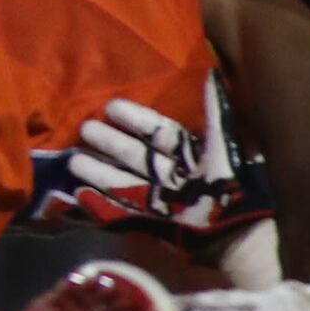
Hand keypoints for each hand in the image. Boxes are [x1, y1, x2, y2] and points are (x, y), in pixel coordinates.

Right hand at [32, 94, 271, 238]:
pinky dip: (102, 202)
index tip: (111, 106)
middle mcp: (175, 174)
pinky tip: (80, 193)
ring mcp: (164, 198)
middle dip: (110, 143)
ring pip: (125, 180)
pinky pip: (124, 208)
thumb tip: (211, 74)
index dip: (136, 118)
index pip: (159, 131)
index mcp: (192, 155)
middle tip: (84, 129)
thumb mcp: (222, 147)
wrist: (236, 236)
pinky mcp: (157, 221)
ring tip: (74, 160)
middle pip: (137, 155)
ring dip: (100, 171)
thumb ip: (214, 113)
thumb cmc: (229, 188)